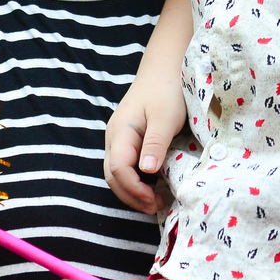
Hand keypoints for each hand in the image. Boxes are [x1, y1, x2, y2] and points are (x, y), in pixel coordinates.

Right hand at [107, 72, 188, 213]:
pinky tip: (153, 186)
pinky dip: (136, 181)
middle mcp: (114, 138)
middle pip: (113, 176)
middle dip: (131, 196)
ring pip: (117, 173)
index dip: (134, 190)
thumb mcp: (165, 116)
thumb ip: (156, 143)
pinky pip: (125, 166)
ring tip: (155, 202)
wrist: (164, 70)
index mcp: (121, 132)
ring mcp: (119, 139)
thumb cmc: (167, 91)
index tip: (153, 201)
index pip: (119, 170)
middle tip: (154, 208)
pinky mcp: (128, 140)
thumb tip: (147, 172)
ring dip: (133, 191)